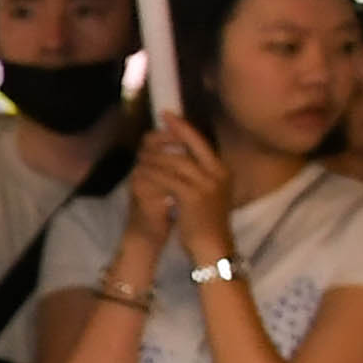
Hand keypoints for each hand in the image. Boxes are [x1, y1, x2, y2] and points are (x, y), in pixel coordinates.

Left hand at [132, 119, 233, 267]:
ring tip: (140, 157)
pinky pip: (166, 179)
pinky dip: (152, 175)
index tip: (167, 115)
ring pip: (175, 162)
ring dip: (154, 159)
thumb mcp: (209, 195)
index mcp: (222, 171)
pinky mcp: (192, 196)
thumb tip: (182, 157)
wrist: (213, 248)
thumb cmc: (207, 224)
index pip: (201, 142)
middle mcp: (218, 174)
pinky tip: (140, 174)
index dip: (183, 127)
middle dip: (166, 138)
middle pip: (189, 146)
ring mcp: (207, 184)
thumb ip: (200, 176)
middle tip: (147, 134)